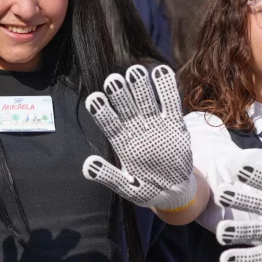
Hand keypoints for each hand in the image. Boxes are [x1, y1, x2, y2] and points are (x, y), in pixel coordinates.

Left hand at [82, 65, 195, 211]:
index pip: (110, 126)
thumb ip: (109, 177)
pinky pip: (170, 104)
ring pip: (146, 102)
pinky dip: (166, 88)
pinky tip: (161, 71)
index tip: (94, 99)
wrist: (175, 191)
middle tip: (112, 80)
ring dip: (140, 87)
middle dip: (120, 95)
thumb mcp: (128, 188)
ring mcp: (155, 125)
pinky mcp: (174, 124)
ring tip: (134, 71)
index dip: (102, 113)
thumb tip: (87, 166)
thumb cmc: (148, 189)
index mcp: (122, 144)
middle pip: (126, 109)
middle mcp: (136, 130)